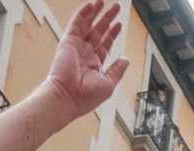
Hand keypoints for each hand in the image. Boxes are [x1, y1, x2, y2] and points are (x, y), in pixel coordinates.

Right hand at [43, 1, 127, 119]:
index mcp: (95, 64)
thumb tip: (126, 60)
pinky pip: (76, 23)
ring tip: (104, 1)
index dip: (112, 33)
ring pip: (88, 24)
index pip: (105, 44)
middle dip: (108, 18)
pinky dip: (83, 13)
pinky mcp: (68, 42)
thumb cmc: (85, 97)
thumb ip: (117, 70)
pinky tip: (91, 5)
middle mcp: (85, 54)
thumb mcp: (108, 84)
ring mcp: (76, 47)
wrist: (67, 97)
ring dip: (96, 12)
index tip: (118, 24)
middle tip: (116, 7)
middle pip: (98, 31)